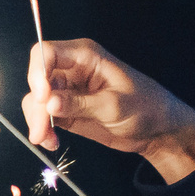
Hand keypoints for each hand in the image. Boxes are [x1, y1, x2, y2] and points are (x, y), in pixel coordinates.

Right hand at [22, 39, 194, 180]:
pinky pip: (43, 117)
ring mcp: (67, 91)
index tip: (44, 98)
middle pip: (38, 81)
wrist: (157, 130)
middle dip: (37, 107)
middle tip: (41, 132)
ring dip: (37, 121)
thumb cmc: (145, 107)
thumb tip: (50, 103)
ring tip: (47, 141)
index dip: (37, 73)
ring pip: (37, 101)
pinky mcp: (65, 111)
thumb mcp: (114, 105)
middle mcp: (71, 70)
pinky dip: (42, 130)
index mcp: (85, 57)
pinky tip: (51, 143)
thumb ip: (80, 104)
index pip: (47, 53)